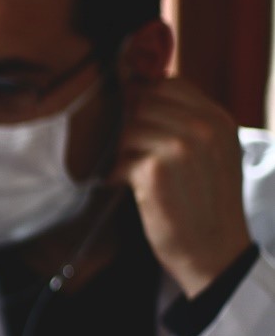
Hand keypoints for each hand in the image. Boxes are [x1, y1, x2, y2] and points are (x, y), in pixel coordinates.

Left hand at [110, 77, 250, 296]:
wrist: (214, 251)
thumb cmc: (206, 202)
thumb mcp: (213, 153)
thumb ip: (187, 122)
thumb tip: (139, 89)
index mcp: (219, 119)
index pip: (168, 83)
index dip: (145, 100)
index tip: (140, 124)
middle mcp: (204, 128)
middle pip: (143, 102)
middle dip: (132, 126)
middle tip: (134, 153)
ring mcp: (180, 147)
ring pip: (128, 128)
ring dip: (123, 150)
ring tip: (133, 172)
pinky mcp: (155, 171)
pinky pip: (119, 157)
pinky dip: (116, 174)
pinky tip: (127, 186)